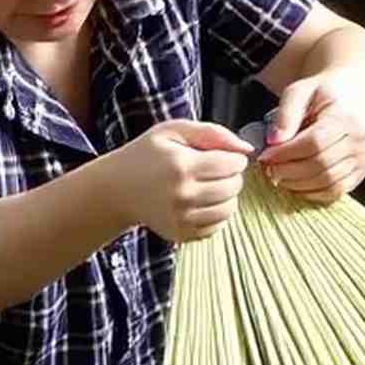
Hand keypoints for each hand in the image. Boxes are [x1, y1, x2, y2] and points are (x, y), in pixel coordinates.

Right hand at [110, 120, 253, 242]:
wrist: (117, 189)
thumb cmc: (146, 156)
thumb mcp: (173, 131)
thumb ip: (212, 133)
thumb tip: (246, 148)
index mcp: (181, 166)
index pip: (232, 165)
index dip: (235, 159)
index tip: (225, 156)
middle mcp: (182, 196)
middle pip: (233, 187)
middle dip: (233, 176)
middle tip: (218, 171)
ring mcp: (181, 218)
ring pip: (229, 209)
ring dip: (227, 196)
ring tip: (211, 186)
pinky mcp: (181, 234)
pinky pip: (216, 227)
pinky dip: (216, 214)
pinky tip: (202, 203)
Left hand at [259, 71, 364, 201]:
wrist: (353, 97)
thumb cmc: (322, 94)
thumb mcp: (301, 92)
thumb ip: (286, 114)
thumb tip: (273, 141)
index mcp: (345, 117)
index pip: (314, 143)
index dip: (286, 154)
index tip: (264, 156)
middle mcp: (359, 141)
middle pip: (319, 165)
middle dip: (288, 171)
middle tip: (268, 169)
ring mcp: (362, 159)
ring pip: (326, 182)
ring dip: (296, 184)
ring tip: (278, 175)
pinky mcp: (358, 173)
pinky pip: (334, 192)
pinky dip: (311, 193)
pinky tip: (295, 183)